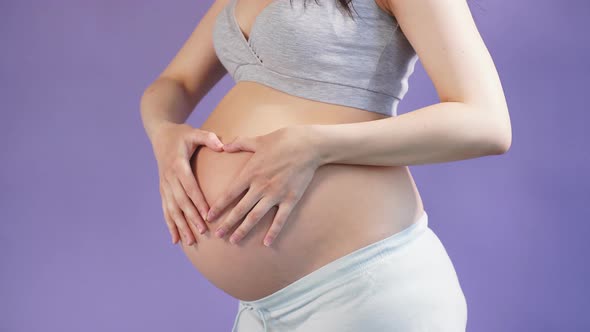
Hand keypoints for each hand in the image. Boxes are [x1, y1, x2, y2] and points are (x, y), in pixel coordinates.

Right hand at [151, 122, 223, 245]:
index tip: (207, 213)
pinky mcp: (163, 190)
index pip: (189, 186)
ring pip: (172, 209)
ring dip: (180, 226)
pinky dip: (170, 225)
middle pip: (180, 201)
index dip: (197, 200)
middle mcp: (169, 178)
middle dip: (191, 218)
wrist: (160, 135)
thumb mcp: (194, 132)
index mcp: (178, 165)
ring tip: (189, 242)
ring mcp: (164, 185)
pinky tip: (175, 240)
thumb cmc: (181, 135)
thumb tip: (222, 145)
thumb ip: (208, 138)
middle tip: (202, 232)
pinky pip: (165, 210)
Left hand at [206, 125, 320, 246]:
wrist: (308, 145)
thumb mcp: (258, 140)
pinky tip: (267, 243)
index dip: (218, 207)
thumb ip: (240, 143)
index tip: (209, 217)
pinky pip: (280, 219)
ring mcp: (275, 194)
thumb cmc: (283, 140)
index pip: (229, 193)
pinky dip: (273, 232)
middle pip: (239, 209)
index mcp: (250, 173)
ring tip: (234, 241)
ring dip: (243, 230)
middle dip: (227, 223)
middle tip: (217, 235)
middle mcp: (260, 186)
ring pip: (255, 216)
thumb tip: (224, 145)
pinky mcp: (290, 199)